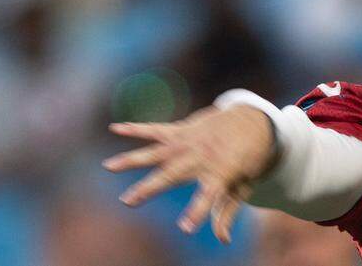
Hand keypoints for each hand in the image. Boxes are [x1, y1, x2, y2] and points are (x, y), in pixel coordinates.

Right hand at [102, 105, 276, 242]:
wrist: (253, 120)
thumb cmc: (249, 160)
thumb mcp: (244, 187)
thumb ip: (228, 212)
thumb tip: (223, 240)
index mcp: (221, 173)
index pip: (208, 197)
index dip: (197, 212)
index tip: (184, 228)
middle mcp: (201, 156)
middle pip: (171, 174)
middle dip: (148, 187)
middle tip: (127, 201)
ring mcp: (189, 141)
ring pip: (156, 152)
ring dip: (131, 159)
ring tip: (108, 166)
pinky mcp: (181, 130)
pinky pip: (155, 130)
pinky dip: (135, 129)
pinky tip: (115, 128)